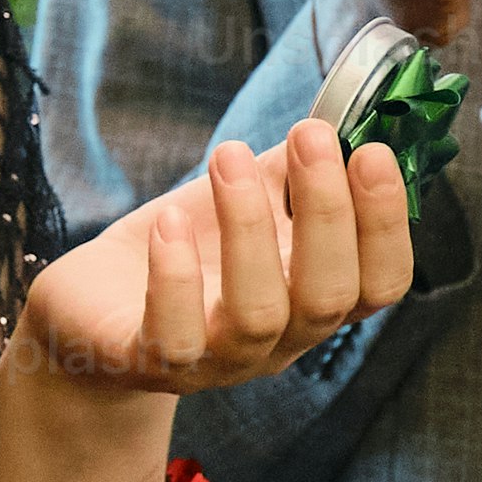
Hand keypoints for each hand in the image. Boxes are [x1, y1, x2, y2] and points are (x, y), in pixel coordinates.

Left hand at [19, 118, 421, 398]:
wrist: (95, 308)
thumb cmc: (187, 250)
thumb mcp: (246, 203)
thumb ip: (291, 171)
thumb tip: (334, 118)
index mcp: (314, 300)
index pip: (380, 283)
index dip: (386, 225)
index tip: (373, 151)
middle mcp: (279, 341)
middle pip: (327, 296)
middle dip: (326, 212)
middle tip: (309, 136)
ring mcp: (218, 360)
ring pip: (258, 312)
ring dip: (248, 226)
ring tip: (227, 155)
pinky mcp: (151, 363)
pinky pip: (174, 335)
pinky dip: (175, 275)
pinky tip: (168, 220)